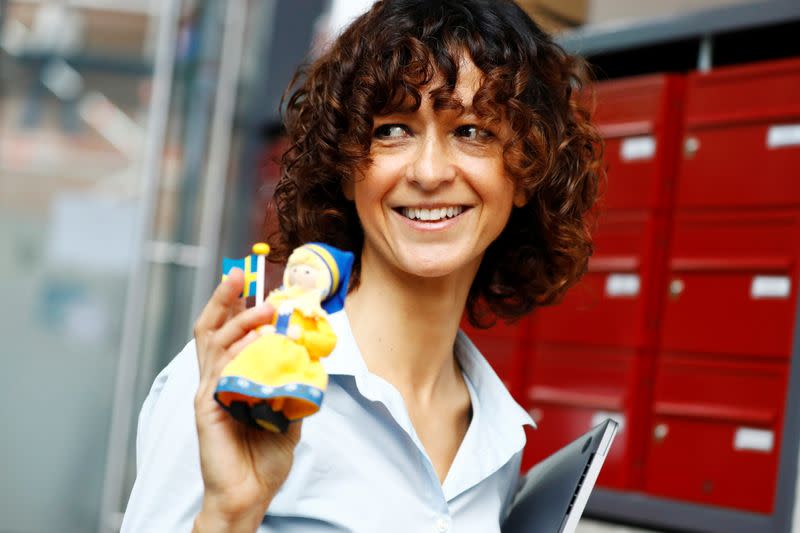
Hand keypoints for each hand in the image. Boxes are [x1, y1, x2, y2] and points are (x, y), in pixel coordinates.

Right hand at [192, 269, 301, 531]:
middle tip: (239, 273)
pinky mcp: (207, 406)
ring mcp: (209, 391)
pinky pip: (221, 370)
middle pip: (212, 328)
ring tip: (265, 307)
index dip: (235, 305)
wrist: (249, 495)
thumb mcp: (289, 414)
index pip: (230, 332)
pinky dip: (239, 352)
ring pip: (217, 342)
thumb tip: (308, 357)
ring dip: (241, 320)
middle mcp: (217, 379)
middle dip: (223, 298)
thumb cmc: (264, 457)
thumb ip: (292, 385)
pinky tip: (257, 341)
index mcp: (233, 378)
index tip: (249, 279)